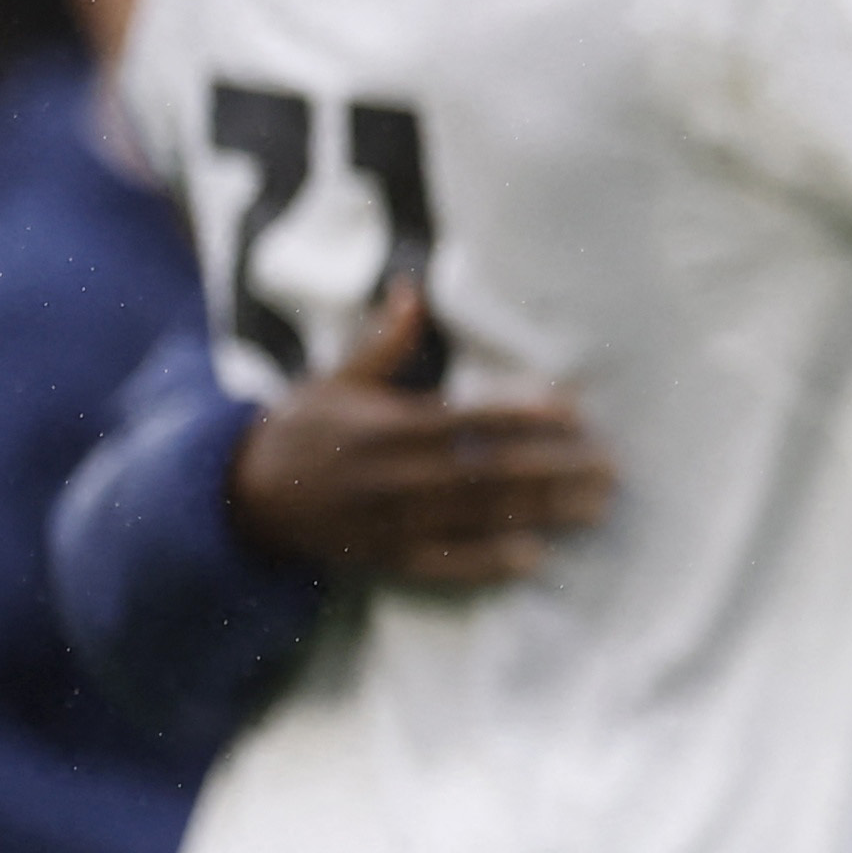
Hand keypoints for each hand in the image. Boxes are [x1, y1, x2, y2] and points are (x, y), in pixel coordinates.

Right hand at [228, 284, 616, 587]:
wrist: (241, 496)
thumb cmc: (301, 428)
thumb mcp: (335, 379)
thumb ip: (382, 342)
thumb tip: (411, 290)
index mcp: (384, 427)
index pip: (466, 420)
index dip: (521, 415)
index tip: (574, 411)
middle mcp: (390, 477)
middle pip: (485, 473)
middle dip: (553, 470)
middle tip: (611, 467)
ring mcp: (389, 522)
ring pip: (475, 518)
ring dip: (541, 513)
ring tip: (596, 507)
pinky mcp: (385, 558)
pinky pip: (442, 563)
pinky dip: (487, 562)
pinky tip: (535, 556)